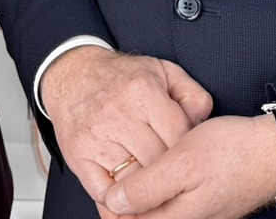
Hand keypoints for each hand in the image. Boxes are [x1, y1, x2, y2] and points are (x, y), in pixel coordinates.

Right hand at [39, 46, 214, 206]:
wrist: (73, 73)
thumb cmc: (122, 77)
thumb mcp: (163, 71)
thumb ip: (192, 94)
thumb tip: (202, 123)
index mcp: (143, 92)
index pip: (178, 138)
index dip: (187, 154)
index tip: (188, 160)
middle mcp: (118, 113)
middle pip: (157, 163)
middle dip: (170, 175)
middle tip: (176, 181)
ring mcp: (96, 136)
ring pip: (133, 181)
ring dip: (147, 191)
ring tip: (158, 193)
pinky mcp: (78, 153)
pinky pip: (103, 192)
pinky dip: (119, 203)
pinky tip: (131, 201)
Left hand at [99, 112, 275, 217]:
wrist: (273, 152)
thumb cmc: (232, 153)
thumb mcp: (183, 163)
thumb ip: (148, 187)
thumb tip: (115, 202)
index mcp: (177, 217)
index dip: (111, 203)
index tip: (101, 181)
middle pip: (142, 215)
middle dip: (125, 196)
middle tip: (112, 170)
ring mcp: (197, 213)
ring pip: (156, 208)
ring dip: (141, 190)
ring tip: (133, 165)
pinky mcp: (204, 203)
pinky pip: (171, 200)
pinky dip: (158, 186)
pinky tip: (157, 165)